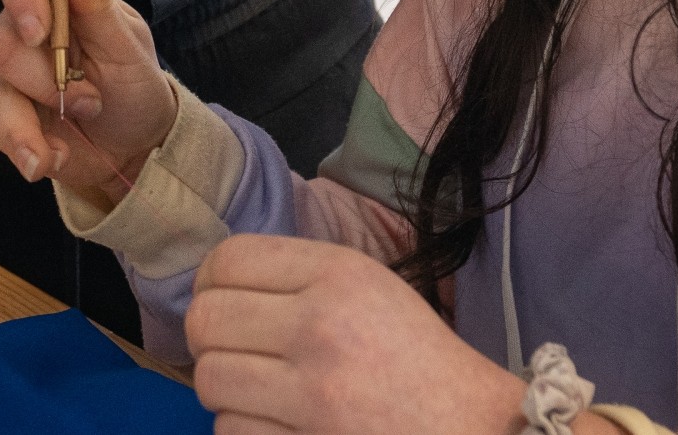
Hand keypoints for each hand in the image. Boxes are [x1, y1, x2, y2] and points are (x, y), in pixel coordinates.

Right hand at [0, 0, 172, 207]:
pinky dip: (26, 147)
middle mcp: (28, 26)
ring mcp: (10, 70)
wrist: (133, 149)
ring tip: (77, 130)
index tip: (39, 30)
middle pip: (2, 37)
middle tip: (90, 100)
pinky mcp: (2, 111)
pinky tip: (53, 155)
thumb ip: (97, 3)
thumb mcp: (128, 47)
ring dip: (37, 121)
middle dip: (46, 79)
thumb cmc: (135, 86)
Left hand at [184, 235, 524, 434]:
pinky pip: (231, 432)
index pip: (228, 260)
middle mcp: (319, 325)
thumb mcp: (369, 287)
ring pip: (210, 380)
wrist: (472, 426)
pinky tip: (278, 425)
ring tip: (258, 393)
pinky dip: (246, 431)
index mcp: (338, 273)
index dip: (211, 282)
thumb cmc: (416, 357)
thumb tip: (215, 282)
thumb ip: (299, 278)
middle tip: (234, 351)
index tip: (224, 301)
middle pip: (205, 319)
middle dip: (210, 339)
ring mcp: (312, 393)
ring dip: (226, 390)